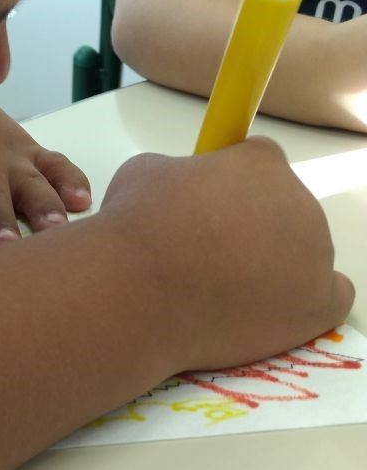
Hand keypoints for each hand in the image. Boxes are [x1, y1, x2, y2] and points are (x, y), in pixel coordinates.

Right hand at [97, 137, 353, 370]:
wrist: (138, 290)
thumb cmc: (136, 229)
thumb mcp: (145, 172)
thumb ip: (179, 173)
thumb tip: (180, 190)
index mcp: (261, 162)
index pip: (262, 163)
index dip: (232, 184)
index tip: (206, 205)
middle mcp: (299, 201)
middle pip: (285, 208)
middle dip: (252, 225)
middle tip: (208, 250)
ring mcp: (314, 254)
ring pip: (303, 252)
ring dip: (272, 263)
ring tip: (220, 287)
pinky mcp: (317, 304)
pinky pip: (333, 296)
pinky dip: (307, 299)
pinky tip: (273, 306)